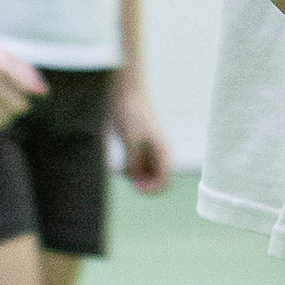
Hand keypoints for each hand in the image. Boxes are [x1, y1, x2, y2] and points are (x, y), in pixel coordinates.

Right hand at [0, 27, 46, 134]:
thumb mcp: (4, 53)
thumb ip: (25, 72)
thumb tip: (43, 92)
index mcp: (0, 65)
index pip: (28, 91)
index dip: (33, 93)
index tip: (29, 92)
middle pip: (18, 107)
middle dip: (21, 105)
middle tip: (14, 98)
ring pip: (4, 119)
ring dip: (8, 115)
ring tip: (3, 105)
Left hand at [112, 79, 171, 193]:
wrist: (125, 95)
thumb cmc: (131, 114)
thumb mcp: (131, 140)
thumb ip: (133, 161)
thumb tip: (133, 178)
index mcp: (163, 151)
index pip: (165, 182)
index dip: (151, 190)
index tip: (135, 186)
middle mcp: (159, 154)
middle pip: (156, 181)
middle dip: (142, 184)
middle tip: (127, 177)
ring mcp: (149, 152)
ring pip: (144, 175)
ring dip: (133, 176)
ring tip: (123, 162)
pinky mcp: (138, 149)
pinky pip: (135, 167)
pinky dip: (127, 168)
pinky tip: (119, 158)